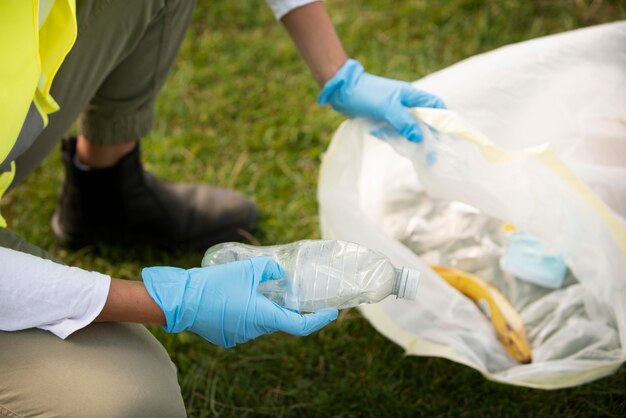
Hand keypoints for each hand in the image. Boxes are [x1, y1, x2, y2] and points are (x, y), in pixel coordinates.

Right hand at [142, 257, 337, 347]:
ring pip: (261, 321)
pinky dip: (248, 311)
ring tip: (253, 287)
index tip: (331, 313)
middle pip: (279, 319)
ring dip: (263, 307)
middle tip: (285, 287)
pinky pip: (245, 324)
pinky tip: (238, 296)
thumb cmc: (214, 284)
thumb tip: (280, 274)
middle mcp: (254, 331)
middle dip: (284, 305)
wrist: (180, 300)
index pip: (300, 325)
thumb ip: (269, 269)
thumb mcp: (247, 268)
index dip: (319, 320)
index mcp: (264, 317)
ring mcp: (239, 336)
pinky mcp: (226, 336)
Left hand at [318, 59, 445, 142]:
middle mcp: (405, 103)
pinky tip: (399, 147)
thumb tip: (418, 137)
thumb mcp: (387, 108)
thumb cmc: (367, 94)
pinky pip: (394, 130)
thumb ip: (403, 122)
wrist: (342, 91)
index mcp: (411, 95)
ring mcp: (394, 111)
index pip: (435, 105)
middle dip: (429, 135)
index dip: (443, 118)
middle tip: (432, 154)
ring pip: (409, 127)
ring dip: (413, 139)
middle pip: (424, 120)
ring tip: (420, 155)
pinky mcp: (384, 119)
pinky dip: (396, 137)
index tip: (448, 135)